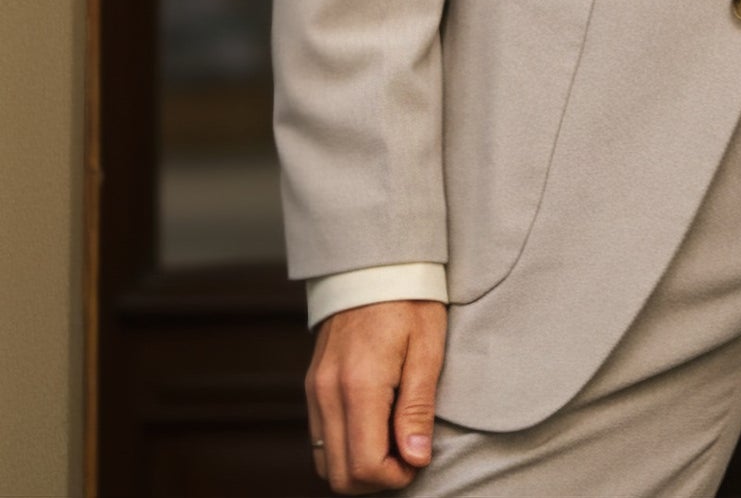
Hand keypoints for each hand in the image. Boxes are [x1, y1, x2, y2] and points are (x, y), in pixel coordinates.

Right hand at [305, 299, 447, 491]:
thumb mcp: (427, 348)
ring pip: (325, 463)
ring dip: (358, 467)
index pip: (365, 466)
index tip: (418, 458)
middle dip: (376, 480)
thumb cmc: (409, 301)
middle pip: (339, 476)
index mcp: (360, 385)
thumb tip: (415, 458)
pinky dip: (344, 448)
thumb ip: (418, 407)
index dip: (396, 476)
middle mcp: (328, 393)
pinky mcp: (312, 386)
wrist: (374, 264)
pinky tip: (374, 427)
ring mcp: (315, 390)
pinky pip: (320, 439)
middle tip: (407, 455)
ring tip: (392, 441)